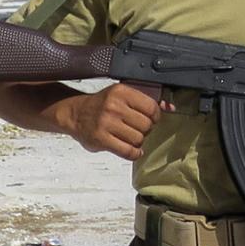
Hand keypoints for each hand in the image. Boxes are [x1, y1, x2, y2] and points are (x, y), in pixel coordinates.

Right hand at [51, 83, 169, 159]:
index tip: (150, 119)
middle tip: (136, 129)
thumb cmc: (101, 105)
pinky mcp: (101, 139)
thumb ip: (144, 100)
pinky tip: (131, 149)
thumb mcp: (121, 95)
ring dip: (138, 141)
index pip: (151, 108)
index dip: (155, 117)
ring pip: (139, 139)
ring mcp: (106, 123)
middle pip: (146, 125)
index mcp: (121, 92)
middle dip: (145, 130)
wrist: (75, 114)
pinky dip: (134, 153)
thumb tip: (170, 106)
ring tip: (129, 137)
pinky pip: (128, 151)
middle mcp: (114, 106)